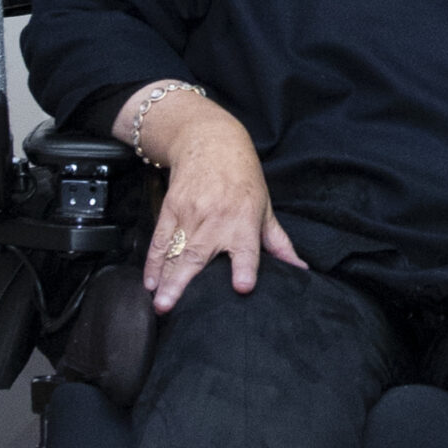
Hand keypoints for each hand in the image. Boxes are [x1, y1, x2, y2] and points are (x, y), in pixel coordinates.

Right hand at [123, 90, 304, 314]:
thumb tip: (299, 269)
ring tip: (158, 303)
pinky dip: (152, 262)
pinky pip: (159, 241)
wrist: (210, 141)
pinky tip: (149, 281)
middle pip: (197, 255)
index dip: (245, 267)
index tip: (243, 287)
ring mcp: (190, 215)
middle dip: (182, 282)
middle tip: (169, 306)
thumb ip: (278, 242)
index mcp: (244, 219)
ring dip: (164, 278)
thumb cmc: (243, 177)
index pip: (246, 248)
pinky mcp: (170, 209)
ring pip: (174, 252)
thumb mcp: (265, 206)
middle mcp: (215, 219)